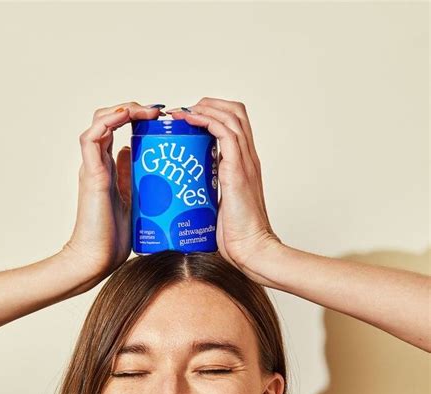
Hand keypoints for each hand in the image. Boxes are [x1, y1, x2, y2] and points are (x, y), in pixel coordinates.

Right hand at [62, 102, 163, 279]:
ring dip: (123, 109)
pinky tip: (129, 116)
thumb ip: (134, 181)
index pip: (116, 129)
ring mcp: (92, 167)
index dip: (135, 117)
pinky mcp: (90, 175)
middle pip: (108, 119)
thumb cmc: (114, 238)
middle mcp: (97, 163)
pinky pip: (91, 137)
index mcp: (106, 169)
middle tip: (158, 112)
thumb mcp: (133, 202)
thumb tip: (142, 160)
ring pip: (99, 121)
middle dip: (132, 108)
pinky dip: (109, 121)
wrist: (97, 258)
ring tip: (148, 111)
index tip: (160, 118)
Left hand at [166, 98, 283, 280]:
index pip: (234, 125)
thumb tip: (183, 198)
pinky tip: (188, 119)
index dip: (212, 114)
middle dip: (207, 104)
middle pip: (235, 111)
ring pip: (231, 115)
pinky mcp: (238, 169)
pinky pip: (224, 131)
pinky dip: (206, 119)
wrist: (250, 250)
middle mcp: (248, 159)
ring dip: (203, 107)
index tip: (187, 121)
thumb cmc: (235, 238)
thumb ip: (206, 196)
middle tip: (181, 114)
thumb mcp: (217, 209)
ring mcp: (245, 162)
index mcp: (244, 166)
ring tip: (181, 113)